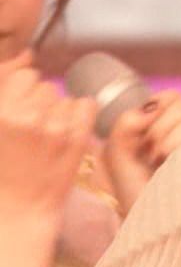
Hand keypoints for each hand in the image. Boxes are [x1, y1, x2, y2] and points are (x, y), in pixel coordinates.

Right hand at [0, 50, 97, 221]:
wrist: (18, 210)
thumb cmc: (2, 170)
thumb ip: (6, 90)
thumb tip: (26, 55)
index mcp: (0, 114)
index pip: (23, 76)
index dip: (23, 91)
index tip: (21, 108)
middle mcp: (26, 117)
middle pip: (45, 86)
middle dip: (40, 103)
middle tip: (32, 130)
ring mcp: (54, 128)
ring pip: (65, 98)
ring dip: (59, 112)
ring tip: (46, 138)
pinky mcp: (78, 139)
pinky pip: (86, 105)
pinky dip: (79, 117)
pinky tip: (66, 135)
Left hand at [99, 89, 180, 214]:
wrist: (151, 224)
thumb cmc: (135, 194)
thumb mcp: (117, 155)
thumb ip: (125, 124)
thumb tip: (150, 107)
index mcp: (167, 128)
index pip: (172, 97)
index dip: (156, 108)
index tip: (143, 134)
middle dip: (160, 126)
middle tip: (152, 154)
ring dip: (168, 139)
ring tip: (162, 164)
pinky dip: (178, 147)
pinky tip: (174, 166)